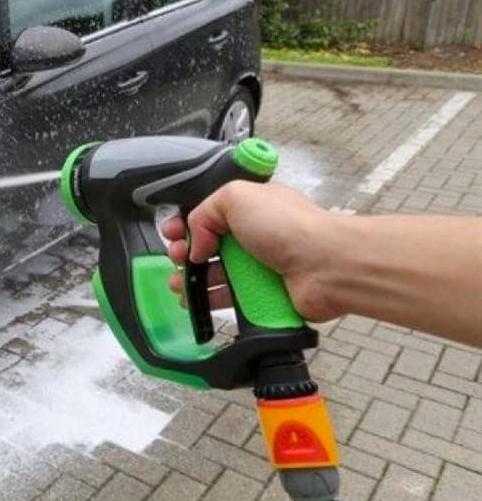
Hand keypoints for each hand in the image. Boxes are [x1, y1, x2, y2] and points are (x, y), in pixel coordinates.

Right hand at [161, 180, 340, 321]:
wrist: (327, 266)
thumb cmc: (289, 226)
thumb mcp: (237, 197)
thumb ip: (204, 212)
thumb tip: (196, 243)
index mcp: (249, 209)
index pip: (209, 215)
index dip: (186, 223)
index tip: (172, 233)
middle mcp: (253, 237)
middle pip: (208, 247)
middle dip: (184, 253)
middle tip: (176, 259)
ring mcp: (257, 268)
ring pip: (214, 276)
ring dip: (191, 281)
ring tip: (178, 286)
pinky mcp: (261, 296)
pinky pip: (229, 300)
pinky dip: (209, 302)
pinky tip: (194, 303)